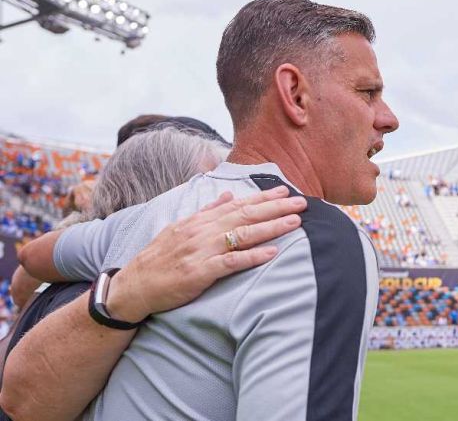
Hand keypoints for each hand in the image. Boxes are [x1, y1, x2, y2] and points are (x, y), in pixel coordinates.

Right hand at [106, 186, 305, 322]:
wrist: (134, 285)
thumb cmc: (160, 258)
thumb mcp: (180, 228)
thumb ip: (206, 211)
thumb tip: (228, 195)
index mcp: (199, 220)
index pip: (237, 205)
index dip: (263, 198)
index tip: (285, 192)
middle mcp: (202, 231)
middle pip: (245, 215)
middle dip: (276, 209)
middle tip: (301, 202)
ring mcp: (201, 251)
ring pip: (242, 235)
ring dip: (271, 228)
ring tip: (295, 222)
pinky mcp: (200, 272)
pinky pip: (231, 262)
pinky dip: (253, 257)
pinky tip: (272, 252)